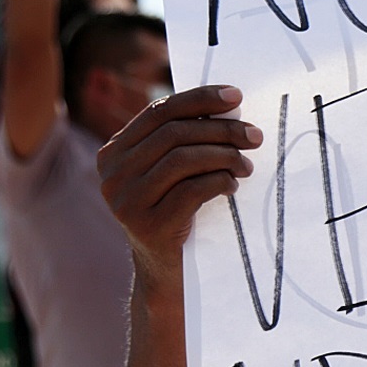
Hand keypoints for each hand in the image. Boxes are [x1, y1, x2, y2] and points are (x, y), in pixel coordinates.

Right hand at [98, 85, 261, 274]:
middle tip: (254, 136)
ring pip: (182, 159)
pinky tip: (232, 186)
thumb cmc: (175, 210)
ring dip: (223, 156)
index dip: (200, 99)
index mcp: (114, 152)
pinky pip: (191, 191)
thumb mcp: (170, 171)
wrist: (164, 270)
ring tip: (246, 165)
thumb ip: (182, 139)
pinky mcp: (147, 226)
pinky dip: (219, 182)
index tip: (236, 97)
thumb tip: (229, 105)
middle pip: (173, 134)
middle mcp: (112, 174)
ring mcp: (125, 201)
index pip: (159, 112)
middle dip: (221, 130)